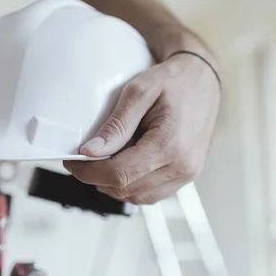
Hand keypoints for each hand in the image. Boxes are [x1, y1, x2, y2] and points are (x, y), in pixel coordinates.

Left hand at [63, 53, 220, 204]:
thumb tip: (90, 152)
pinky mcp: (188, 176)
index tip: (72, 161)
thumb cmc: (172, 80)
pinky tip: (125, 164)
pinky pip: (152, 193)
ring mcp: (187, 174)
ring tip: (105, 159)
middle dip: (97, 177)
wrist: (203, 79)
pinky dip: (132, 184)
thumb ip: (116, 125)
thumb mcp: (138, 92)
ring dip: (114, 184)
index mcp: (170, 145)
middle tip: (83, 159)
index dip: (88, 172)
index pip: (119, 174)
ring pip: (138, 197)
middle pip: (126, 189)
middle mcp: (182, 166)